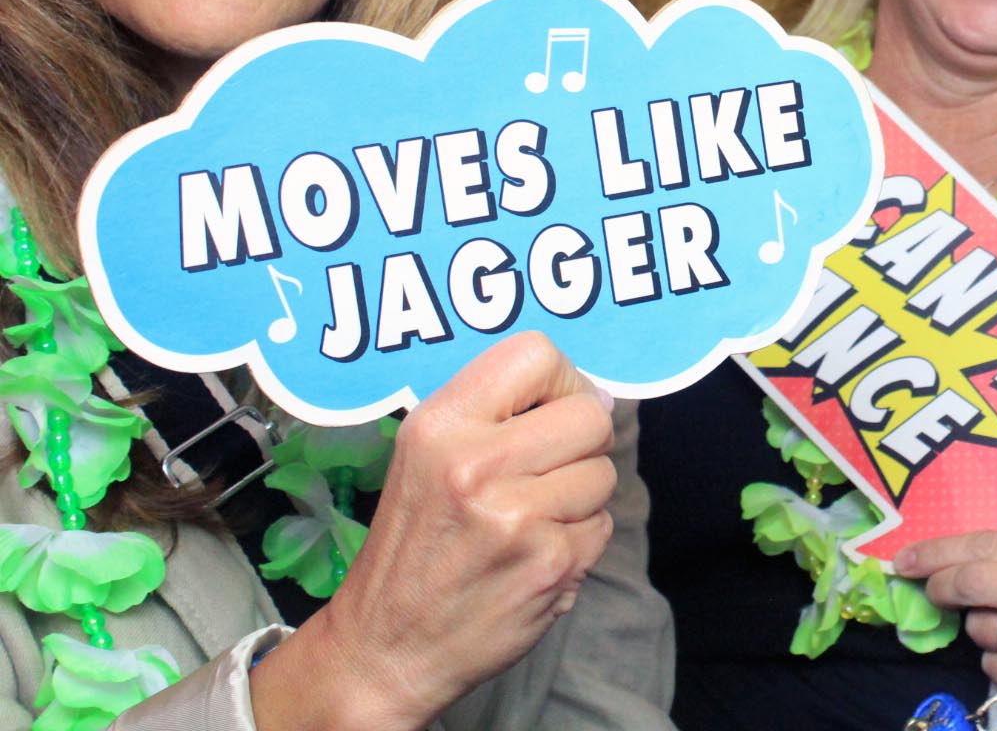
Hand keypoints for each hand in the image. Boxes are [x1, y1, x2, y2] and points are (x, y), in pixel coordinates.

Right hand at [253, 332, 616, 729]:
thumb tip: (596, 395)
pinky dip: (578, 541)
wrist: (384, 649)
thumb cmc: (413, 546)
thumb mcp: (425, 457)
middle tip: (547, 471)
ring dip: (581, 497)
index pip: (536, 354)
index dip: (561, 380)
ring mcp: (518, 517)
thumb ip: (498, 415)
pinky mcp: (551, 565)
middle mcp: (477, 464)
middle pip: (590, 416)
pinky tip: (534, 555)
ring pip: (604, 474)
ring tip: (530, 519)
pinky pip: (602, 527)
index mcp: (441, 425)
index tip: (552, 409)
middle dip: (582, 443)